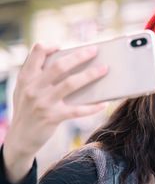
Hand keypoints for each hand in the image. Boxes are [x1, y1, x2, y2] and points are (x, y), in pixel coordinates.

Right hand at [3, 43, 107, 183]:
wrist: (20, 138)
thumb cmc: (28, 109)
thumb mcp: (24, 89)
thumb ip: (38, 75)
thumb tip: (66, 62)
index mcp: (26, 78)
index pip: (36, 53)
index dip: (50, 46)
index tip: (62, 45)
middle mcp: (33, 88)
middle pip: (59, 66)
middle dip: (79, 56)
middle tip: (94, 50)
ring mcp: (43, 103)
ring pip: (71, 83)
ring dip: (90, 75)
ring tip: (104, 69)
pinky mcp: (53, 117)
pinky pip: (78, 110)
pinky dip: (93, 107)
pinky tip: (104, 103)